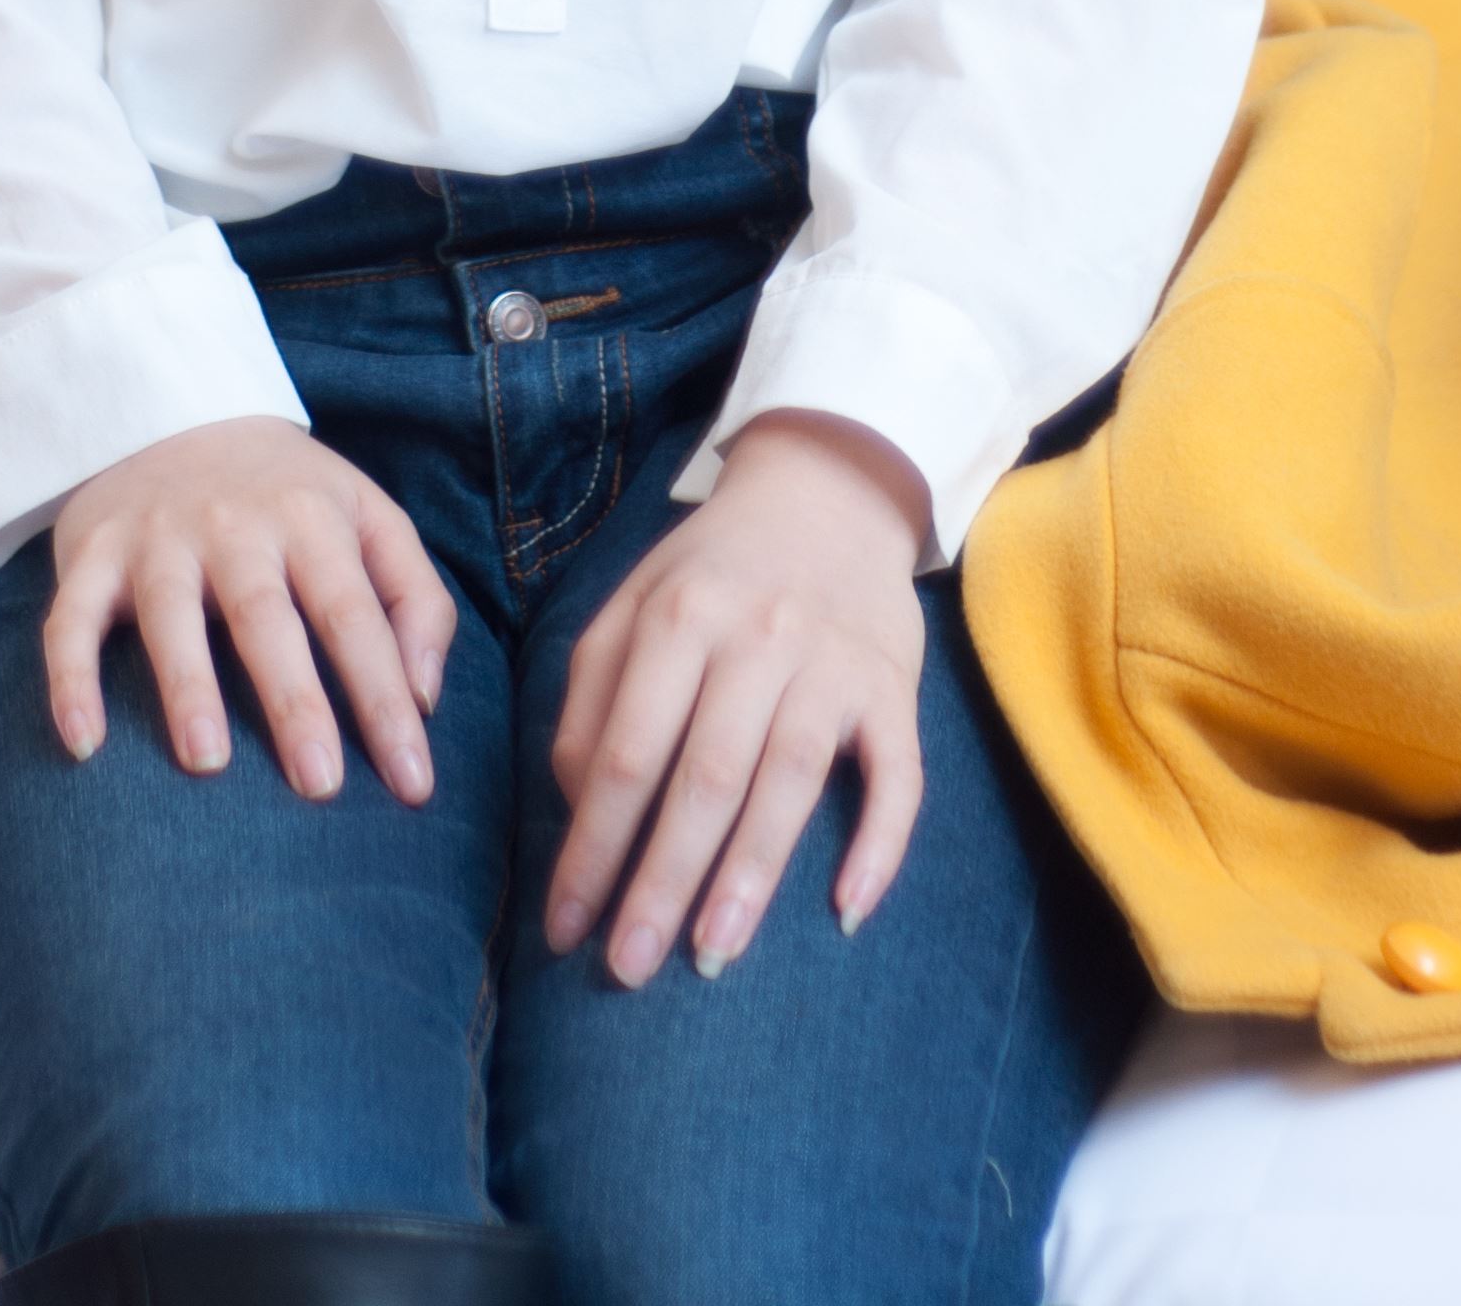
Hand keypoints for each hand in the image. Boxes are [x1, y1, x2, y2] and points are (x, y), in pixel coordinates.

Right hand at [42, 417, 456, 809]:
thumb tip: (425, 697)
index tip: (412, 784)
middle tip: (320, 785)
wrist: (172, 411)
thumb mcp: (367, 517)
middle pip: (267, 616)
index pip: (354, 614)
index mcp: (312, 518)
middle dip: (296, 700)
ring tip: (207, 762)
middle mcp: (235, 526)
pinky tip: (83, 744)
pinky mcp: (93, 555)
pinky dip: (71, 678)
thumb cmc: (287, 494)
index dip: (385, 698)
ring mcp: (158, 538)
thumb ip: (414, 598)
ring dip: (187, 686)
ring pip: (170, 614)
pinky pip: (71, 620)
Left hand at [544, 411, 928, 987]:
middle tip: (627, 970)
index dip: (592, 846)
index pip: (627, 753)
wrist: (828, 490)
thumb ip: (593, 698)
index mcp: (677, 618)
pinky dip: (879, 841)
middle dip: (661, 881)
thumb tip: (580, 808)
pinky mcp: (891, 686)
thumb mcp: (634, 605)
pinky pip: (897, 773)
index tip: (563, 926)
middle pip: (704, 777)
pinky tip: (847, 906)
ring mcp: (830, 663)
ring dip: (750, 876)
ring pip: (788, 780)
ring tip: (711, 957)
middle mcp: (754, 638)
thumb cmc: (713, 570)